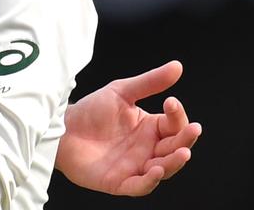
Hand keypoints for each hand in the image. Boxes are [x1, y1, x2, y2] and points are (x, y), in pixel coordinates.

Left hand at [56, 60, 201, 195]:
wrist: (60, 127)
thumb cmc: (91, 111)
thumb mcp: (121, 91)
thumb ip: (149, 82)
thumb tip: (177, 66)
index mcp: (151, 129)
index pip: (175, 125)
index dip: (178, 116)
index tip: (171, 102)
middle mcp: (148, 149)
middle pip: (175, 148)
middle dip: (185, 140)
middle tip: (193, 130)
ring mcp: (135, 167)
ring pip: (163, 169)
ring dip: (174, 162)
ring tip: (183, 152)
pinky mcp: (119, 182)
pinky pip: (140, 186)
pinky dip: (150, 181)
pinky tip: (156, 170)